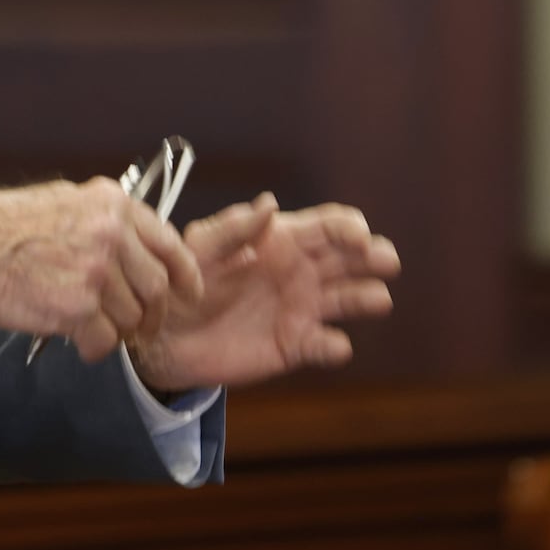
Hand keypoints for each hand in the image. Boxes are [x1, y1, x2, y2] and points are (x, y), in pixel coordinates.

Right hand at [0, 178, 203, 363]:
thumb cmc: (4, 226)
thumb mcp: (64, 201)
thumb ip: (104, 219)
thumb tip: (134, 245)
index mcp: (112, 203)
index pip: (169, 243)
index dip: (185, 275)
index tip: (188, 294)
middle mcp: (111, 232)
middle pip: (155, 288)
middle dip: (152, 316)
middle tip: (141, 329)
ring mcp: (96, 270)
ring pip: (130, 317)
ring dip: (116, 331)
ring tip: (92, 330)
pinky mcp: (78, 306)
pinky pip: (104, 340)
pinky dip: (94, 348)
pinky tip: (78, 342)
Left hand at [129, 193, 400, 391]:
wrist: (164, 334)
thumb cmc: (181, 280)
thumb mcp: (200, 248)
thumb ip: (233, 228)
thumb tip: (270, 202)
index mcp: (280, 240)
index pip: (325, 226)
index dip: (347, 226)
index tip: (358, 234)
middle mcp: (299, 271)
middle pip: (348, 259)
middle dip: (372, 256)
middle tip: (386, 259)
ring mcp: (301, 308)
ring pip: (347, 299)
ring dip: (366, 297)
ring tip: (377, 299)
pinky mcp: (294, 345)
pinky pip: (324, 346)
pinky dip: (334, 346)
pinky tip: (334, 344)